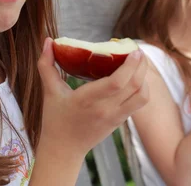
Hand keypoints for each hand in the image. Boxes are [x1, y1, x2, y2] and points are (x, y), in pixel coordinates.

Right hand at [36, 38, 148, 156]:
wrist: (63, 150)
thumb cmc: (55, 119)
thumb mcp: (49, 91)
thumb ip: (46, 64)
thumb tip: (48, 41)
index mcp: (87, 100)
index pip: (116, 84)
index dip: (129, 66)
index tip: (133, 51)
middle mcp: (105, 109)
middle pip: (134, 86)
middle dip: (141, 65)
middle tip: (137, 50)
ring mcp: (115, 117)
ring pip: (141, 95)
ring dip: (144, 77)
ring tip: (138, 62)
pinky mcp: (120, 121)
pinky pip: (139, 102)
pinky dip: (142, 87)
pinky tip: (135, 76)